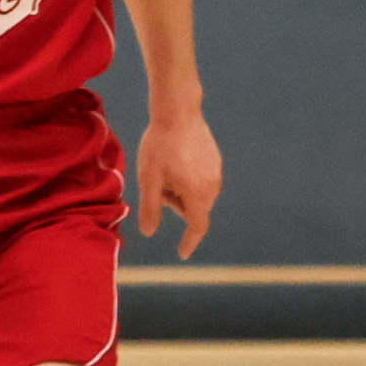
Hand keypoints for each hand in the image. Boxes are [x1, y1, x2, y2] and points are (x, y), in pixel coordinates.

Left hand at [130, 111, 221, 259]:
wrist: (178, 112)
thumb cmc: (160, 146)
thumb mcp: (149, 179)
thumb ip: (150, 208)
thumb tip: (149, 233)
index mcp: (198, 194)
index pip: (197, 226)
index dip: (189, 242)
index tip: (182, 253)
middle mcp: (213, 185)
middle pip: (194, 208)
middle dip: (175, 205)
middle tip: (156, 187)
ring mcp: (216, 170)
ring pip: (197, 193)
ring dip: (181, 191)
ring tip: (163, 170)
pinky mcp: (215, 158)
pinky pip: (201, 178)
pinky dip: (187, 179)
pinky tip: (173, 160)